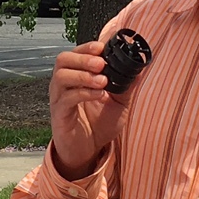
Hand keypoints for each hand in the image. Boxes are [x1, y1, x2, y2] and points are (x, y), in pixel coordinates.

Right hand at [49, 39, 130, 178]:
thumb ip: (126, 85)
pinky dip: (84, 93)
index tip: (102, 48)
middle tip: (101, 64)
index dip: (86, 48)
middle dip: (83, 58)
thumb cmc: (99, 124)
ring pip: (61, 77)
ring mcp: (59, 98)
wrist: (88, 151)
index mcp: (75, 76)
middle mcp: (63, 84)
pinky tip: (100, 96)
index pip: (75, 53)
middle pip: (63, 60)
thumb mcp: (118, 103)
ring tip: (103, 81)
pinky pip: (66, 98)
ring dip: (83, 75)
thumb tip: (140, 68)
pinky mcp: (59, 114)